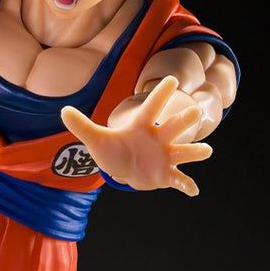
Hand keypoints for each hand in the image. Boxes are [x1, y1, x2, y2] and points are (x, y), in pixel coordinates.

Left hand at [60, 75, 212, 196]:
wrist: (125, 171)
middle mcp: (158, 139)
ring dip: (195, 152)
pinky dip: (186, 185)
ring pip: (183, 152)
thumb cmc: (114, 151)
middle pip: (173, 127)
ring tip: (206, 151)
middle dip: (183, 120)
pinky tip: (193, 191)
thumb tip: (63, 110)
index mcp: (142, 126)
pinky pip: (179, 179)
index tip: (171, 79)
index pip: (151, 108)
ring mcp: (165, 157)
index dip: (160, 94)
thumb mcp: (96, 139)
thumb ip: (82, 125)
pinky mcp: (166, 175)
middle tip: (194, 111)